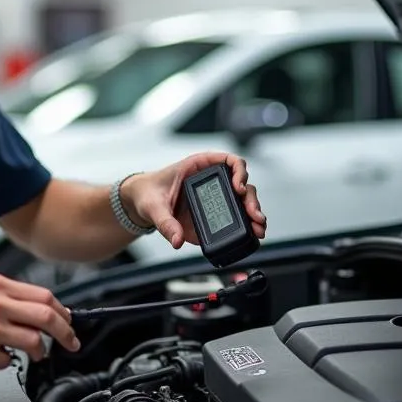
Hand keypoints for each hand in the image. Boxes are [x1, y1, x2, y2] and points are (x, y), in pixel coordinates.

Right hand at [0, 274, 80, 376]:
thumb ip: (10, 300)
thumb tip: (43, 312)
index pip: (43, 296)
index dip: (62, 312)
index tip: (69, 323)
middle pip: (46, 316)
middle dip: (65, 333)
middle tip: (70, 342)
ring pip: (34, 341)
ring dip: (40, 352)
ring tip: (33, 354)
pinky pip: (9, 361)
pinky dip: (7, 361)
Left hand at [121, 152, 266, 249]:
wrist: (142, 202)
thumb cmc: (148, 193)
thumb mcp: (153, 206)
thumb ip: (165, 222)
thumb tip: (177, 240)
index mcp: (199, 166)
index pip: (229, 161)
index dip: (239, 171)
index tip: (238, 186)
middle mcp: (212, 180)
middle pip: (242, 183)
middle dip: (251, 200)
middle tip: (254, 215)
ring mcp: (216, 197)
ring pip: (244, 200)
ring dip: (254, 213)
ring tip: (259, 228)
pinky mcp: (215, 213)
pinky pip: (236, 215)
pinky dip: (247, 223)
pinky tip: (253, 233)